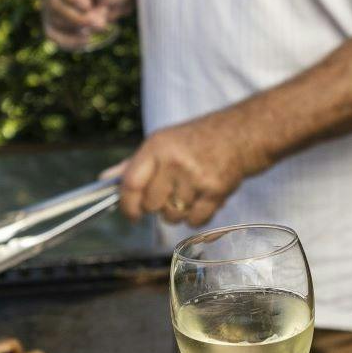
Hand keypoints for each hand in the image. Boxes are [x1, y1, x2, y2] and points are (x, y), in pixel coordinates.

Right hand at [43, 0, 134, 49]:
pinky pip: (54, 35)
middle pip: (55, 6)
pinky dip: (68, 42)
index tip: (88, 5)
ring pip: (55, 22)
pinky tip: (85, 42)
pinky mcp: (56, 23)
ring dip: (80, 28)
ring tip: (101, 22)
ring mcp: (52, 6)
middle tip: (101, 20)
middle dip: (80, 17)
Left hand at [117, 115, 247, 226]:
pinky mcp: (216, 190)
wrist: (246, 131)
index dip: (127, 205)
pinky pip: (194, 221)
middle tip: (169, 195)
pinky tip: (203, 200)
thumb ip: (134, 163)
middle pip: (151, 205)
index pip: (130, 184)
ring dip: (177, 213)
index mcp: (157, 146)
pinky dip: (196, 217)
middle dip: (157, 207)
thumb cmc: (202, 137)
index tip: (131, 214)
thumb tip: (105, 178)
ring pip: (172, 215)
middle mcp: (174, 160)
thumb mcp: (164, 141)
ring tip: (189, 194)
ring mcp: (196, 176)